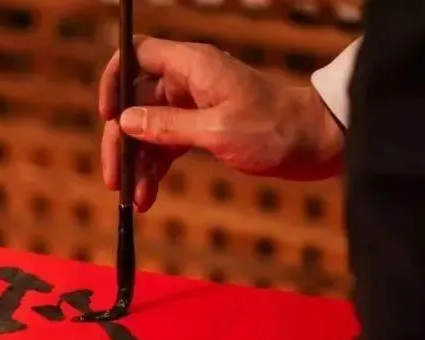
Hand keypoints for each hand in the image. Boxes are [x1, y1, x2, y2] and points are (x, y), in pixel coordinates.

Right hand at [100, 37, 345, 210]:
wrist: (316, 144)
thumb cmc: (275, 130)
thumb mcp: (217, 131)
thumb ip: (167, 125)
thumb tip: (125, 122)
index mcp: (192, 66)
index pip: (135, 55)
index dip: (114, 82)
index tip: (108, 117)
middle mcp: (187, 81)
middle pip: (134, 102)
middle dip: (120, 141)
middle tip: (114, 179)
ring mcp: (192, 105)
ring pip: (146, 128)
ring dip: (136, 163)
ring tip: (134, 197)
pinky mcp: (200, 127)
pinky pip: (165, 144)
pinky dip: (154, 169)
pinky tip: (147, 196)